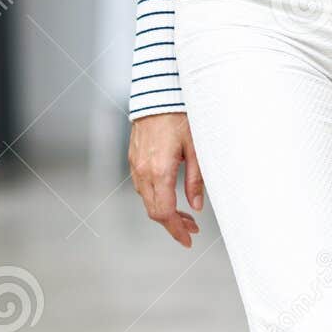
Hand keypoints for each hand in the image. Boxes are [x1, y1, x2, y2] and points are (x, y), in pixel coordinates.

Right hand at [127, 111, 203, 247]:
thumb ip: (196, 179)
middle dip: (173, 224)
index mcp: (159, 171)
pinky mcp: (134, 158)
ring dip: (164, 210)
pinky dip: (155, 196)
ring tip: (185, 213)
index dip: (176, 230)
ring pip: (146, 199)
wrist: (159, 92)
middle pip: (153, 210)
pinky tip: (169, 194)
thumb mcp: (196, 148)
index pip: (164, 212)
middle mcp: (143, 171)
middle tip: (192, 229)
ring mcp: (135, 164)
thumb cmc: (181, 116)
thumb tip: (197, 206)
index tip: (188, 239)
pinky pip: (141, 185)